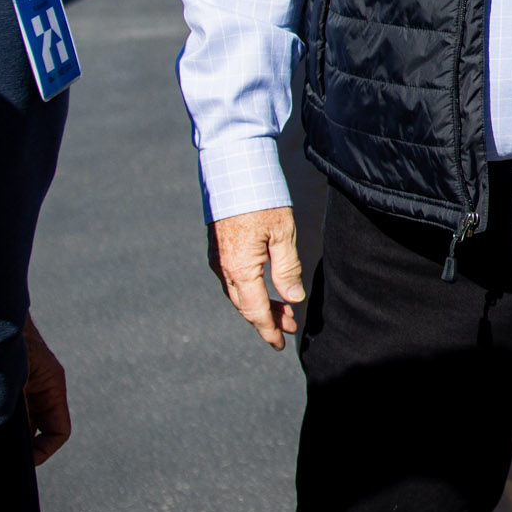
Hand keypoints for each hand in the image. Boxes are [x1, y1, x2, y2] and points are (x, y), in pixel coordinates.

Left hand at [23, 316, 70, 464]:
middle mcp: (36, 384)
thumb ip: (16, 411)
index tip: (20, 463)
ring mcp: (16, 380)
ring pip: (13, 419)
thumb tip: (10, 447)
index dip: (43, 451)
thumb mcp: (11, 381)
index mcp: (50, 384)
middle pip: (34, 428)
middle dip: (17, 445)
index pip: (58, 430)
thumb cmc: (2, 338)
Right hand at [212, 207, 305, 347]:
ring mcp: (217, 257)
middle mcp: (223, 267)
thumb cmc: (261, 197)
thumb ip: (287, 269)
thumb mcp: (283, 233)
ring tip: (283, 308)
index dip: (268, 329)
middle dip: (267, 319)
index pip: (255, 311)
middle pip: (245, 305)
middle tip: (290, 325)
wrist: (232, 167)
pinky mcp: (217, 246)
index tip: (281, 344)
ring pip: (237, 292)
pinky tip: (263, 286)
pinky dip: (248, 289)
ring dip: (259, 304)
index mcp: (240, 268)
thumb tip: (293, 298)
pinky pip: (232, 279)